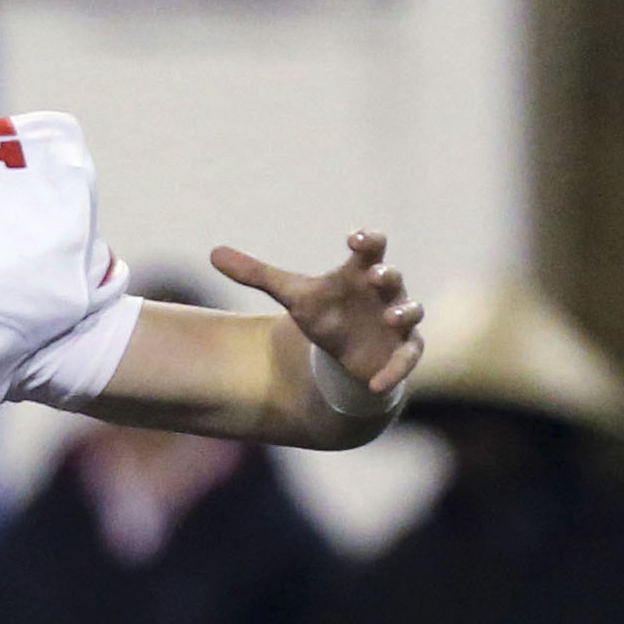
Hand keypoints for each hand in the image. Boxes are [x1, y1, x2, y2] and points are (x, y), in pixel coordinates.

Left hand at [210, 230, 423, 400]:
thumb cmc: (324, 313)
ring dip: (404, 312)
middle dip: (387, 274)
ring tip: (391, 317)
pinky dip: (395, 371)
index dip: (367, 240)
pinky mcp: (402, 351)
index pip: (370, 248)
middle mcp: (384, 293)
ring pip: (411, 311)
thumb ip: (256, 274)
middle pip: (392, 276)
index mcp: (359, 273)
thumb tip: (213, 253)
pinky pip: (408, 358)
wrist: (345, 352)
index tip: (353, 238)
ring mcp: (397, 321)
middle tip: (377, 273)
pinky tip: (376, 385)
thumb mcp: (291, 295)